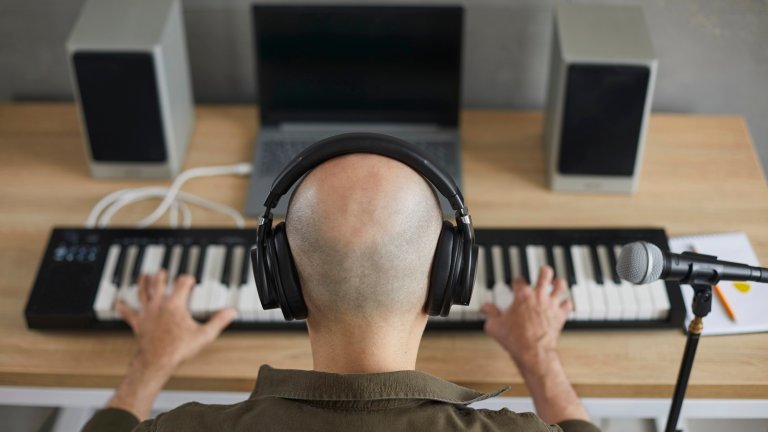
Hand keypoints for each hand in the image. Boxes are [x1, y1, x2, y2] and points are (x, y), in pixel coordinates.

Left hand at [116, 271, 236, 371]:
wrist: (156, 362)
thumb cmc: (177, 349)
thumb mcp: (204, 335)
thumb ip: (218, 321)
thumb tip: (231, 312)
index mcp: (175, 304)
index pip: (182, 283)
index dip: (188, 279)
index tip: (190, 280)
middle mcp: (159, 305)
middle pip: (158, 283)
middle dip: (161, 276)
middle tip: (163, 272)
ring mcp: (147, 313)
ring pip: (143, 292)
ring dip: (143, 283)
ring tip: (143, 276)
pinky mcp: (138, 323)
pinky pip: (128, 312)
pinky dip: (123, 306)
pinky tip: (118, 302)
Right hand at [482, 267, 589, 423]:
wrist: (533, 352)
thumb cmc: (515, 339)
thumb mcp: (494, 325)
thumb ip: (490, 313)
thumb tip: (485, 308)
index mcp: (522, 295)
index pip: (519, 280)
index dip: (516, 282)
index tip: (516, 285)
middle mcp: (538, 296)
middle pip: (545, 273)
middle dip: (543, 272)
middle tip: (542, 272)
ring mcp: (551, 304)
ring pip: (560, 285)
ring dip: (558, 283)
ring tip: (556, 283)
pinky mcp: (561, 315)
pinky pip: (568, 304)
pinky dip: (565, 303)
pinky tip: (562, 304)